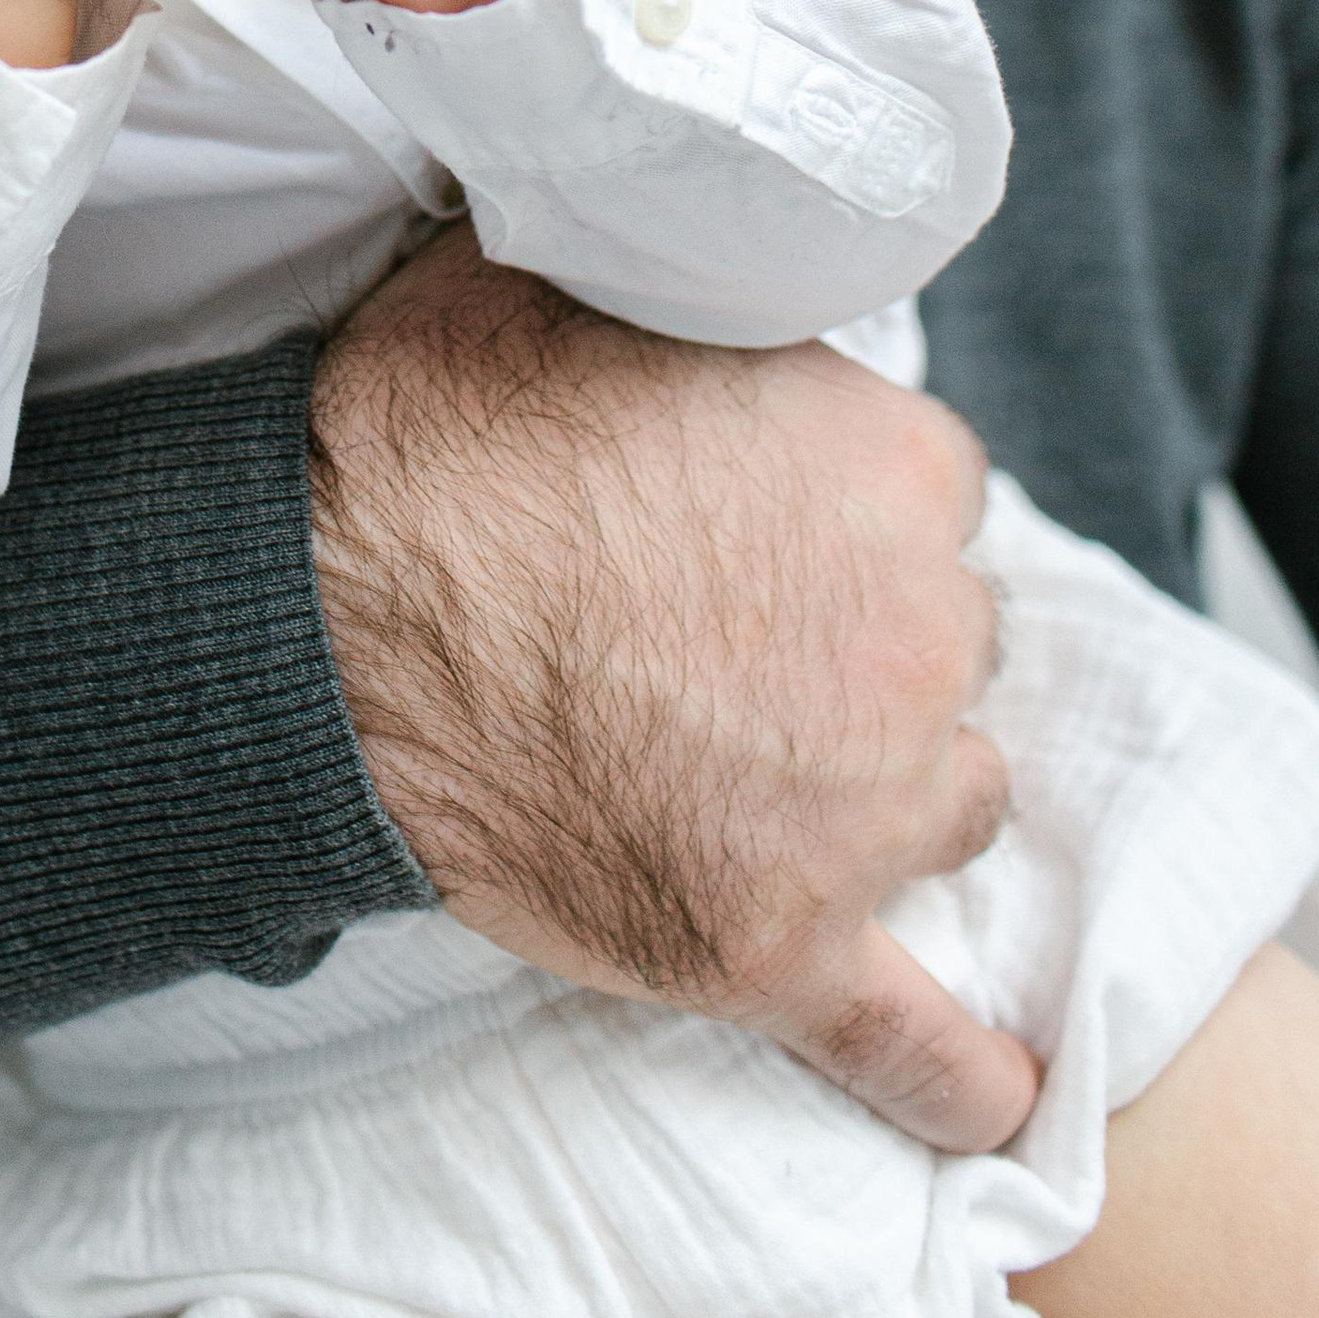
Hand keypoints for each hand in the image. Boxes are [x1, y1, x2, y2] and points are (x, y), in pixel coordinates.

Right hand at [311, 226, 1039, 1155]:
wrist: (317, 618)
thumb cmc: (430, 437)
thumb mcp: (563, 281)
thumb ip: (680, 275)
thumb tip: (673, 225)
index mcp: (887, 458)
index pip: (928, 484)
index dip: (835, 500)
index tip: (756, 514)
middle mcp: (915, 630)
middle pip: (947, 637)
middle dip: (862, 637)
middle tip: (726, 632)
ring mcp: (860, 807)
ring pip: (952, 798)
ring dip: (886, 788)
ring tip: (761, 767)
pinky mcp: (779, 946)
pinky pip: (918, 1042)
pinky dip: (963, 1074)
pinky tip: (1001, 1092)